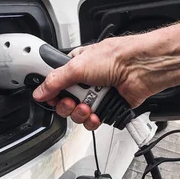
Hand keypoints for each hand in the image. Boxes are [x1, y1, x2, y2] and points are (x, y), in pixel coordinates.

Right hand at [32, 36, 156, 129]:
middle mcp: (85, 81)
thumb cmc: (116, 57)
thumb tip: (39, 91)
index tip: (49, 97)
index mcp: (76, 66)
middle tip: (71, 101)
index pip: (55, 83)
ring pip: (77, 114)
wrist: (140, 69)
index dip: (50, 92)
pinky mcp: (107, 107)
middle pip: (64, 101)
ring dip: (80, 113)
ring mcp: (96, 95)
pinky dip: (93, 120)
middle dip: (65, 105)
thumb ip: (55, 80)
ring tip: (87, 106)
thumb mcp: (77, 66)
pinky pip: (92, 121)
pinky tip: (96, 114)